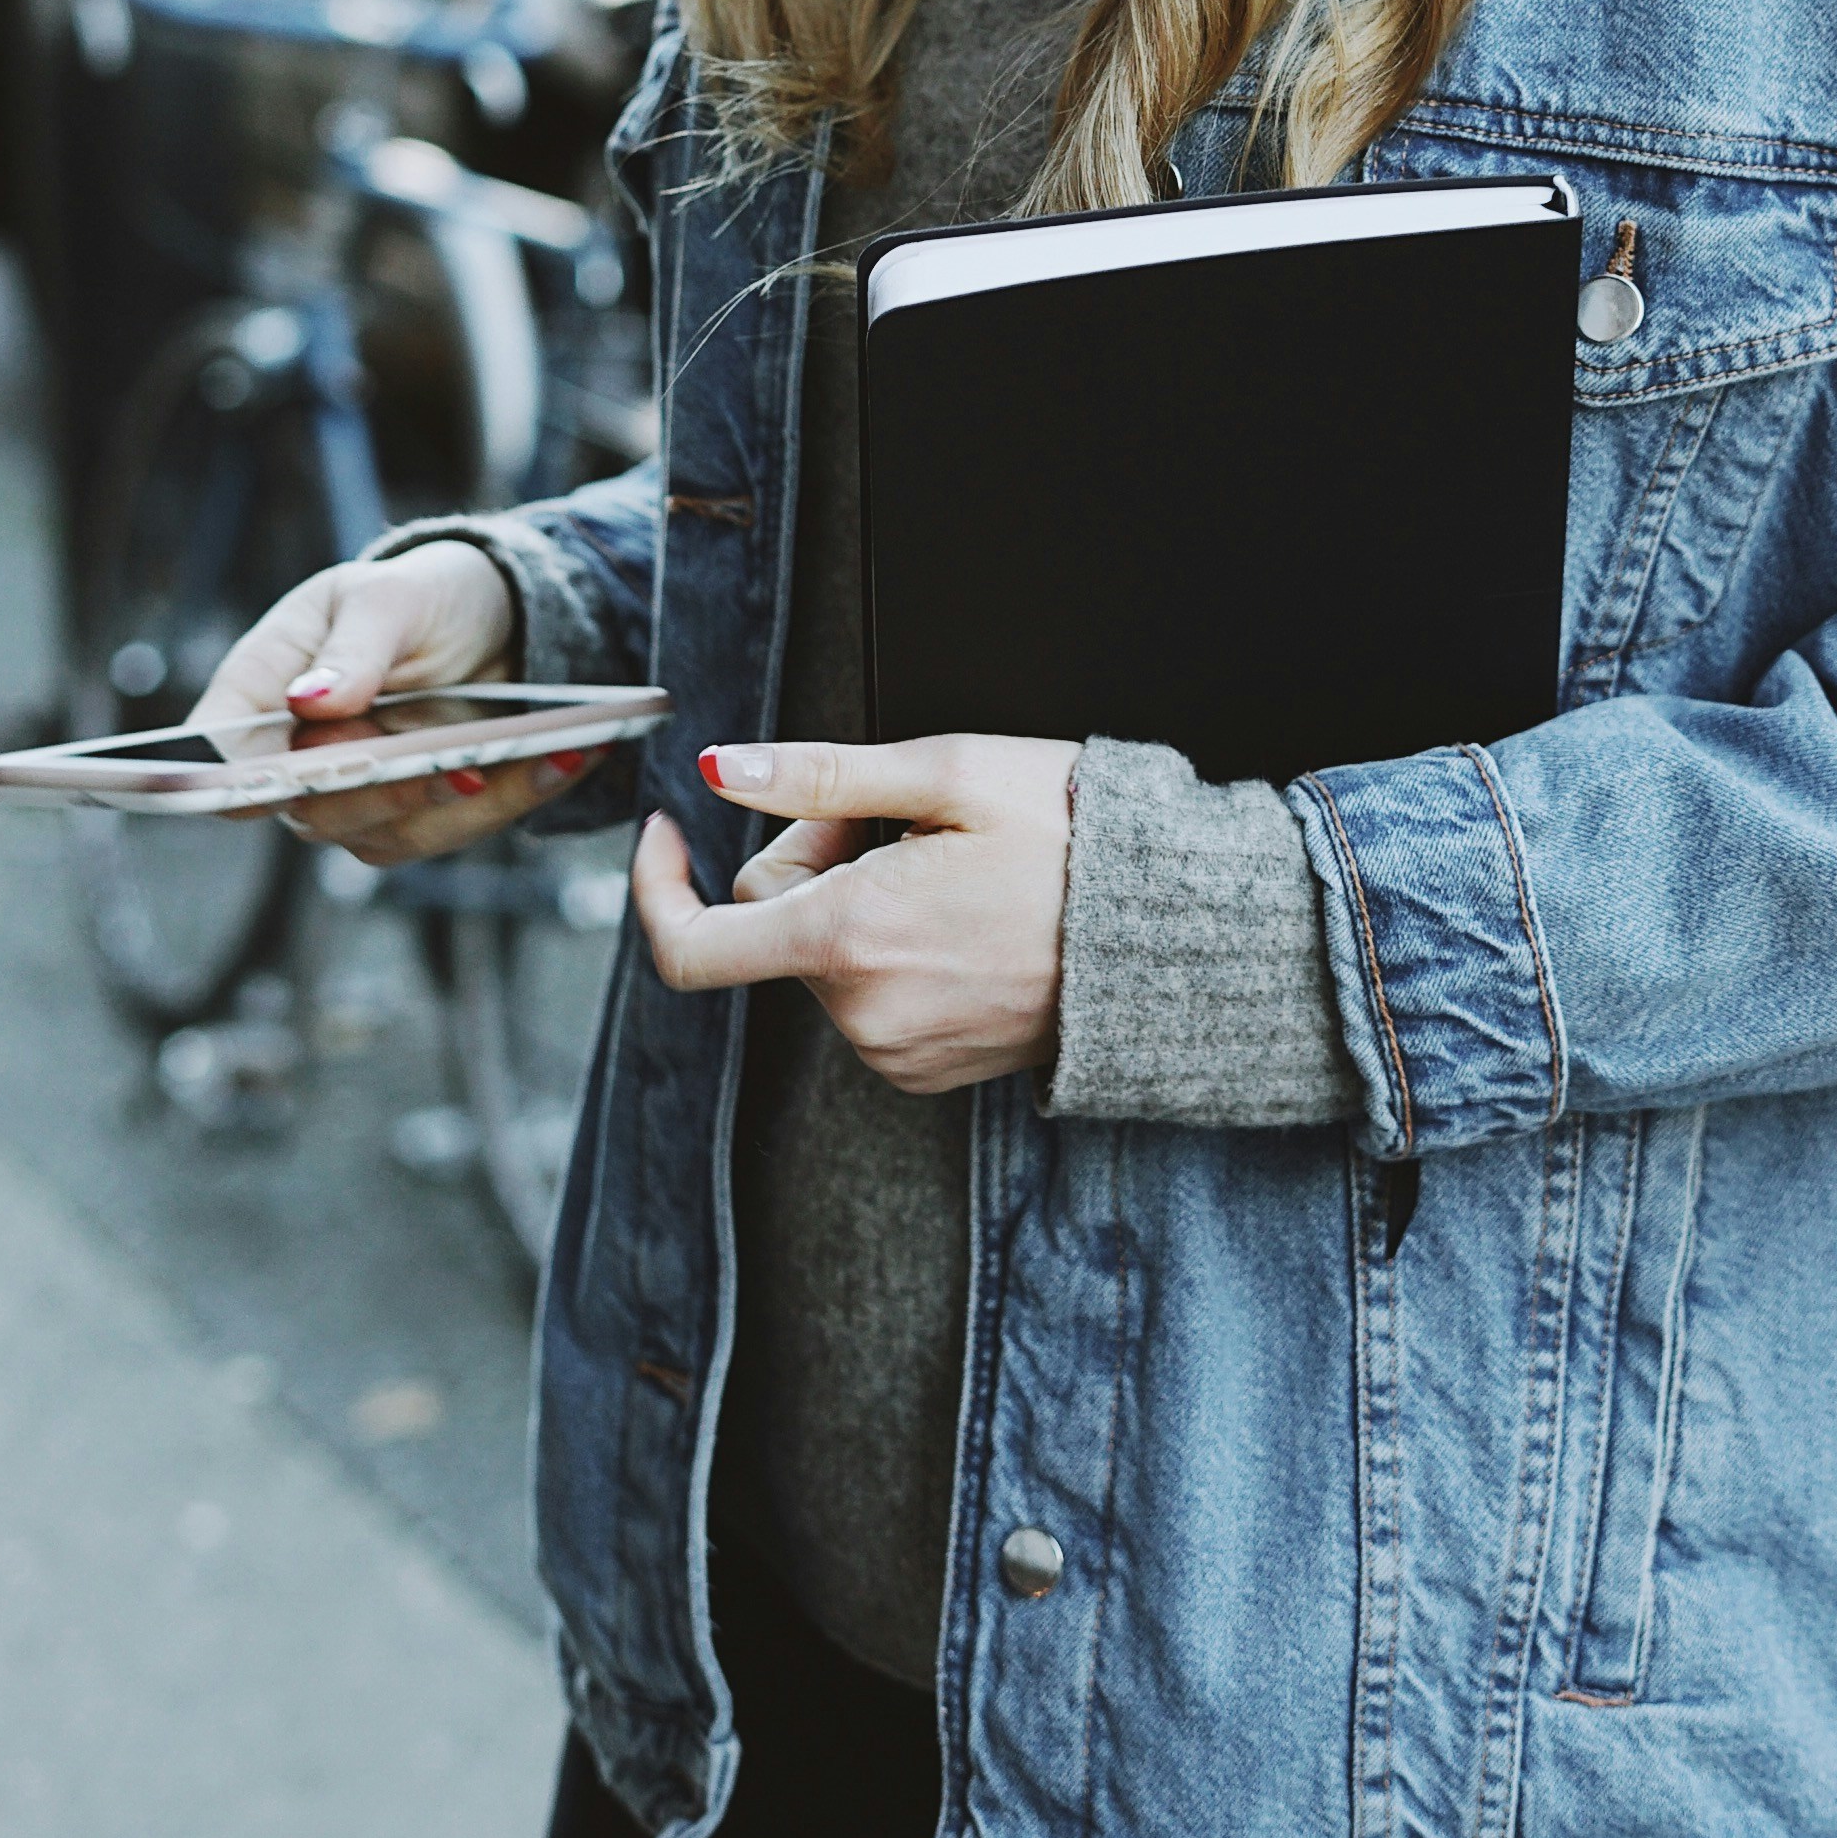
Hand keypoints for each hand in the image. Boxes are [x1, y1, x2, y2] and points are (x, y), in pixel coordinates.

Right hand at [190, 541, 600, 862]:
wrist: (497, 617)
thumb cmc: (422, 595)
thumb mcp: (389, 597)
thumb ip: (352, 648)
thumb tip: (308, 704)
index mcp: (265, 689)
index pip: (223, 754)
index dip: (239, 779)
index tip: (289, 778)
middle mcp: (301, 755)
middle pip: (311, 810)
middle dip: (381, 791)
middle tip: (444, 766)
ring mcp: (360, 794)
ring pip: (387, 834)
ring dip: (459, 801)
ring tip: (524, 755)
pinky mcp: (422, 814)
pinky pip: (454, 829)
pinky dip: (513, 797)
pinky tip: (567, 755)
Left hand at [633, 734, 1079, 1093]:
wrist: (1178, 937)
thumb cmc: (1077, 841)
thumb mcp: (948, 775)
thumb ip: (820, 776)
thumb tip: (723, 768)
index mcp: (850, 939)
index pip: (694, 946)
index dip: (658, 886)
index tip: (669, 834)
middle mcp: (862, 1014)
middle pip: (776, 923)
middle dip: (815, 860)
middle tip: (903, 823)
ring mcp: (897, 1051)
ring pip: (825, 957)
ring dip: (860, 905)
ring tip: (954, 874)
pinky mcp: (929, 1069)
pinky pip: (870, 997)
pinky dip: (893, 952)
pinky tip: (966, 919)